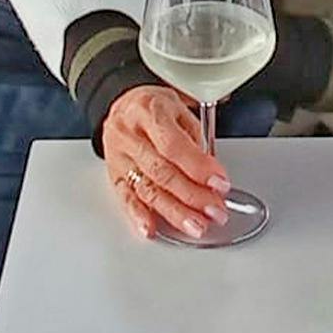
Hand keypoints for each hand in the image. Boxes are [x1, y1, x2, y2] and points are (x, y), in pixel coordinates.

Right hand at [100, 86, 228, 240]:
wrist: (123, 103)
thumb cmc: (155, 106)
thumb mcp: (179, 108)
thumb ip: (194, 139)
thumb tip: (210, 173)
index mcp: (149, 111)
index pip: (174, 145)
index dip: (198, 167)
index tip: (219, 184)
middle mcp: (130, 134)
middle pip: (161, 171)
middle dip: (192, 196)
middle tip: (215, 211)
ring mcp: (119, 156)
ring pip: (146, 188)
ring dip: (174, 212)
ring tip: (195, 226)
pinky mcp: (113, 174)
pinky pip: (124, 197)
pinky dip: (138, 215)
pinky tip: (152, 228)